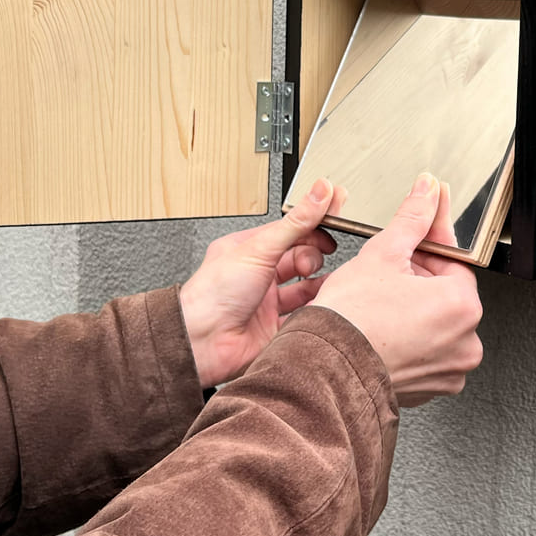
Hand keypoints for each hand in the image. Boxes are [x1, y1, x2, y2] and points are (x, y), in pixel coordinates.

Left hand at [179, 178, 337, 388]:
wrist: (200, 343)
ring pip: (302, 287)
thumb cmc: (213, 294)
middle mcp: (257, 274)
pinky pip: (301, 316)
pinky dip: (314, 309)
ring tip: (329, 278)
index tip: (335, 216)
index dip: (312, 223)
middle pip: (298, 257)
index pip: (288, 230)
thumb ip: (295, 223)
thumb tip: (319, 192)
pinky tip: (322, 303)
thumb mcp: (260, 249)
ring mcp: (265, 302)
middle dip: (314, 254)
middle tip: (325, 253)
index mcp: (248, 249)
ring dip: (318, 282)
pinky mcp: (273, 328)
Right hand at [314, 173, 483, 406]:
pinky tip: (384, 327)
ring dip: (414, 306)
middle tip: (387, 273)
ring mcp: (449, 369)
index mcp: (463, 306)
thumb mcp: (384, 252)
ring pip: (436, 320)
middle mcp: (465, 342)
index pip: (453, 260)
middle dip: (419, 276)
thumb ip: (413, 217)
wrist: (323, 369)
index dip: (428, 242)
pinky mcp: (431, 387)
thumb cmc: (351, 320)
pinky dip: (410, 336)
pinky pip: (426, 349)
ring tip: (382, 301)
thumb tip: (427, 192)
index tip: (422, 229)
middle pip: (445, 291)